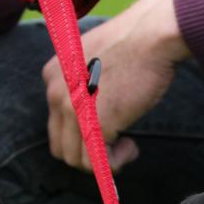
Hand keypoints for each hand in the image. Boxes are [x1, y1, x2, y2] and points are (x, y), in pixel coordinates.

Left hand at [42, 0, 189, 171]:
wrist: (150, 38)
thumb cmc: (134, 44)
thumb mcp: (94, 59)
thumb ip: (85, 82)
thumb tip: (96, 107)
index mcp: (53, 76)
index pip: (56, 122)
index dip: (81, 132)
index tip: (108, 126)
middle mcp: (55, 94)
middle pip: (61, 147)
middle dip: (88, 153)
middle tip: (115, 144)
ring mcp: (72, 111)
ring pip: (76, 160)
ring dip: (101, 162)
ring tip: (126, 147)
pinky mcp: (93, 125)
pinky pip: (96, 164)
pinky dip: (114, 164)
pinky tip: (131, 147)